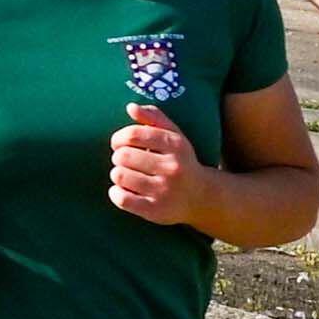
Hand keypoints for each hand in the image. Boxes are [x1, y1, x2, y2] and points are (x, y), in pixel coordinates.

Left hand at [107, 102, 198, 226]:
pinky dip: (116, 192)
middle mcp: (172, 167)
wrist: (202, 197)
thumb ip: (154, 117)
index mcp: (175, 145)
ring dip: (117, 174)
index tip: (119, 144)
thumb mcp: (175, 136)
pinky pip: (122, 198)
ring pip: (120, 175)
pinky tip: (122, 190)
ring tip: (126, 176)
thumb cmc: (181, 161)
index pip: (133, 134)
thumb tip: (130, 107)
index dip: (118, 138)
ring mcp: (164, 190)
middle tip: (125, 162)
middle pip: (123, 155)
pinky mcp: (155, 210)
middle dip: (118, 157)